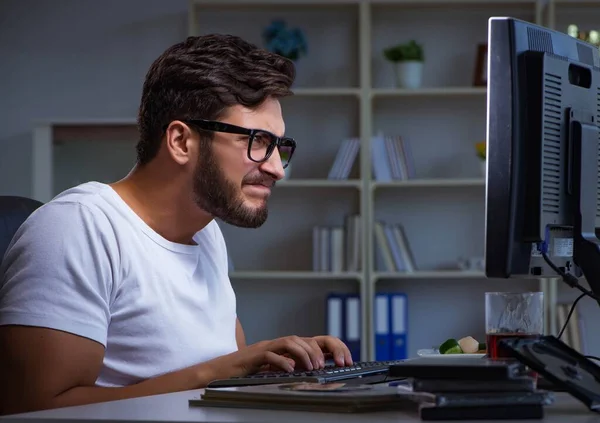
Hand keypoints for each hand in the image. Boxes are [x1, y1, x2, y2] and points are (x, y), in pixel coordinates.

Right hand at [207, 335, 352, 379]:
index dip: (333, 347)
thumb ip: (295, 366)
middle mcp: (279, 343)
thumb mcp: (278, 368)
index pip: (315, 340)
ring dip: (305, 354)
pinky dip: (282, 361)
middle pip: (305, 339)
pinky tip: (290, 370)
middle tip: (330, 365)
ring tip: (313, 367)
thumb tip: (319, 370)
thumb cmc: (250, 370)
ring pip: (291, 342)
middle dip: (321, 350)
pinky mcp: (255, 355)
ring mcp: (267, 346)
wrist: (222, 370)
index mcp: (287, 347)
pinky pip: (270, 354)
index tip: (346, 360)